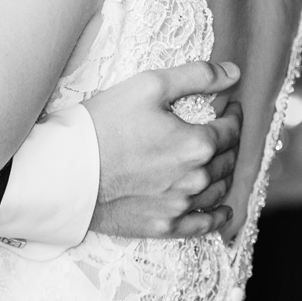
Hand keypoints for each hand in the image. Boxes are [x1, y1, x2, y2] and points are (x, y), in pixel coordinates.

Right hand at [87, 61, 242, 239]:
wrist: (68, 171)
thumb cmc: (105, 124)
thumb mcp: (150, 85)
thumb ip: (197, 76)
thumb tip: (234, 73)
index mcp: (197, 144)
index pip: (231, 129)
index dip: (234, 115)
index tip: (230, 107)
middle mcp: (195, 179)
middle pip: (227, 159)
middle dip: (229, 141)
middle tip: (223, 130)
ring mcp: (180, 206)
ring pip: (219, 190)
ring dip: (224, 172)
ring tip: (220, 160)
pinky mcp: (163, 226)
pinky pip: (203, 225)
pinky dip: (218, 216)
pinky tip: (223, 209)